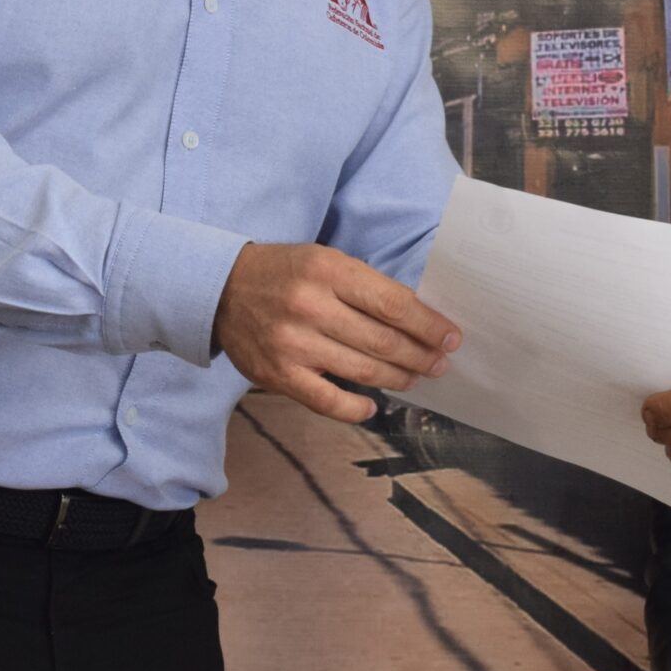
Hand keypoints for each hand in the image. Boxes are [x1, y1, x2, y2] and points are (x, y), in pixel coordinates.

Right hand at [212, 243, 459, 422]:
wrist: (219, 290)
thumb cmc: (284, 273)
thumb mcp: (326, 261)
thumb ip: (366, 287)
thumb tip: (416, 321)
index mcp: (329, 271)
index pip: (394, 304)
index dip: (429, 326)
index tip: (450, 338)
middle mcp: (312, 307)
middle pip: (384, 341)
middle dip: (421, 356)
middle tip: (439, 364)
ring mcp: (294, 344)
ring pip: (363, 372)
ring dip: (398, 379)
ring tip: (413, 378)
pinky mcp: (279, 376)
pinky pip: (329, 402)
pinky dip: (357, 409)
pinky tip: (371, 406)